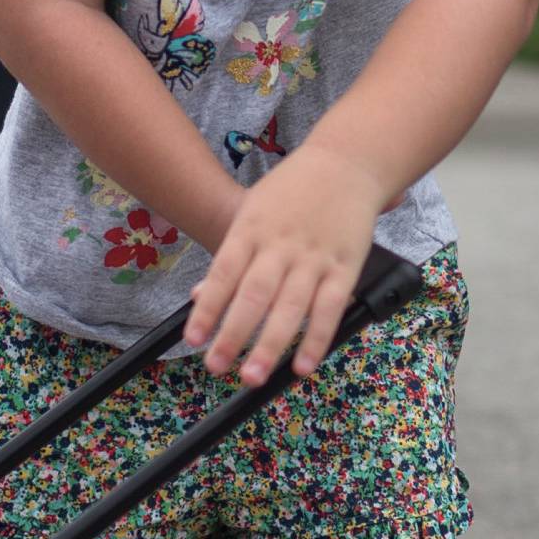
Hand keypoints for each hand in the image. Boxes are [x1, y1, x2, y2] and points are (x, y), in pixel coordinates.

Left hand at [183, 145, 380, 384]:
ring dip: (270, 345)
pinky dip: (317, 339)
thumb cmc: (292, 191)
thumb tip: (201, 296)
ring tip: (251, 376)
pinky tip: (303, 366)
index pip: (224, 274)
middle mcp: (281, 245)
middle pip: (254, 295)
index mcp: (252, 229)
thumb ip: (230, 256)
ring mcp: (315, 257)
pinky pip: (330, 308)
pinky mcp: (345, 266)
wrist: (346, 162)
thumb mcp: (252, 213)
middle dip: (233, 335)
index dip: (207, 309)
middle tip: (216, 367)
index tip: (193, 339)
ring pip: (290, 307)